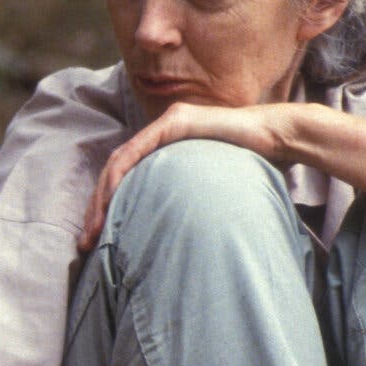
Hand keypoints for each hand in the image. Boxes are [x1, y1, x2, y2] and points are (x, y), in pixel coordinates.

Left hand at [80, 101, 296, 250]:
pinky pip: (138, 148)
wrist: (280, 138)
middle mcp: (159, 136)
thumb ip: (184, 204)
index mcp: (163, 152)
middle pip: (114, 173)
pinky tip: (112, 196)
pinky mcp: (176, 121)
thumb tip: (172, 243)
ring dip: (103, 196)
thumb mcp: (208, 191)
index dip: (105, 210)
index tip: (96, 241)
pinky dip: (121, 172)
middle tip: (85, 242)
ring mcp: (166, 126)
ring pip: (119, 162)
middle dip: (96, 209)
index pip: (123, 181)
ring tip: (95, 227)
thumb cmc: (252, 167)